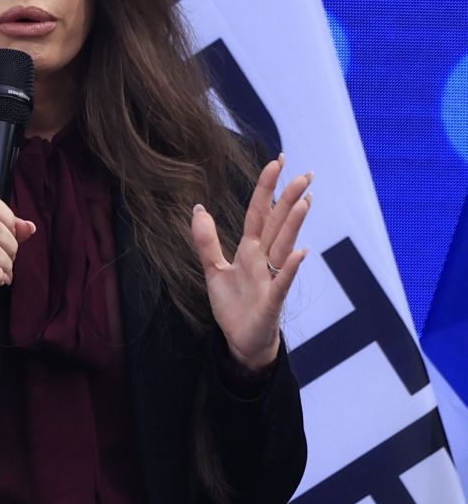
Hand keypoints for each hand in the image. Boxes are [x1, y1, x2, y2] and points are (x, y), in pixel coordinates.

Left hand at [190, 156, 311, 370]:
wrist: (241, 341)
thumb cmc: (234, 305)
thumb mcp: (213, 269)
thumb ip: (206, 240)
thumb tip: (198, 208)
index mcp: (250, 250)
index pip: (259, 213)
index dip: (266, 189)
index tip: (276, 162)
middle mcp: (264, 260)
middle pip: (278, 224)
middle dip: (289, 199)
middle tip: (305, 173)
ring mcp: (271, 279)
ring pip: (284, 246)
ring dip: (294, 224)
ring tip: (305, 200)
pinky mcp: (271, 301)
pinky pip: (282, 282)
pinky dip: (290, 268)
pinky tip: (300, 253)